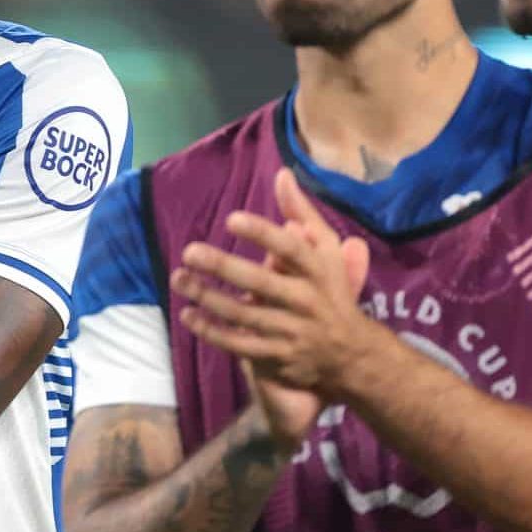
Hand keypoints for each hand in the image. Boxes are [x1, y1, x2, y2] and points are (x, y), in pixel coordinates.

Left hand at [171, 168, 374, 448]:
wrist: (353, 354)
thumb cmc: (332, 291)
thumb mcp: (326, 252)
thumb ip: (303, 214)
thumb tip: (281, 174)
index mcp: (319, 271)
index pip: (291, 250)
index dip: (262, 233)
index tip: (231, 218)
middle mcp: (306, 301)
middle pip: (261, 283)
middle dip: (223, 266)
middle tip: (189, 251)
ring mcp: (291, 332)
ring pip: (243, 315)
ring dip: (207, 297)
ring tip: (179, 279)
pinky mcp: (277, 357)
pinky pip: (238, 344)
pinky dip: (211, 331)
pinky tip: (188, 314)